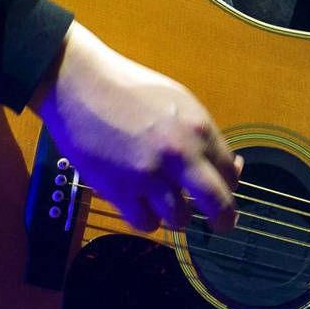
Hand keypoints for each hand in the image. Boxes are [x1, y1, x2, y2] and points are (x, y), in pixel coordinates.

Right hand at [38, 21, 240, 233]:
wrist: (80, 83)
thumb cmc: (129, 89)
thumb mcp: (178, 101)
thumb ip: (202, 135)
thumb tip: (229, 168)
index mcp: (198, 128)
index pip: (229, 173)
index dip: (228, 185)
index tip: (220, 189)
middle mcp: (179, 153)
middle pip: (217, 203)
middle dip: (223, 219)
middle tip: (220, 225)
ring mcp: (149, 173)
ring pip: (180, 219)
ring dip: (176, 216)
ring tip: (165, 203)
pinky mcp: (119, 189)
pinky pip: (145, 223)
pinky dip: (146, 218)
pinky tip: (140, 204)